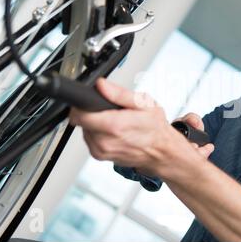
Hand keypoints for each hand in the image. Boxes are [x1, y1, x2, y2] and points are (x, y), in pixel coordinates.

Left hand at [69, 79, 212, 176]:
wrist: (161, 152)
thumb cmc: (155, 129)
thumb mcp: (144, 103)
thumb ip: (119, 93)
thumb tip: (101, 85)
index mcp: (113, 126)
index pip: (79, 114)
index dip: (82, 104)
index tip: (91, 101)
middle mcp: (104, 141)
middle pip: (81, 120)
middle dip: (92, 112)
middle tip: (111, 111)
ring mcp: (101, 151)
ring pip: (84, 129)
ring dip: (95, 123)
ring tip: (115, 122)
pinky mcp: (99, 156)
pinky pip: (89, 139)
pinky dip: (98, 133)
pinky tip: (113, 132)